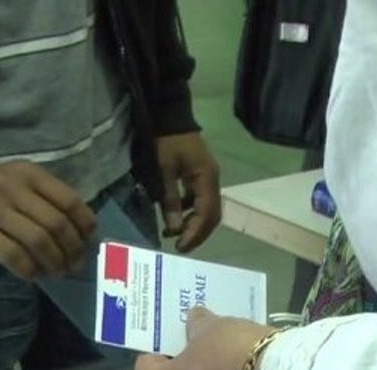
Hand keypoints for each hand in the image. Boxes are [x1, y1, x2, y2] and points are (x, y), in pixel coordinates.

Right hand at [0, 161, 95, 278]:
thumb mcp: (22, 187)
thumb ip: (50, 202)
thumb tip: (84, 236)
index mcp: (29, 173)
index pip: (69, 201)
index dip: (84, 226)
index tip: (88, 243)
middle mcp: (11, 186)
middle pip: (56, 224)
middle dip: (71, 250)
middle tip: (74, 266)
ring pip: (38, 241)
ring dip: (53, 262)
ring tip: (57, 273)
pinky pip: (14, 256)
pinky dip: (30, 270)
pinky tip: (34, 275)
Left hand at [156, 132, 220, 251]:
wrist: (171, 115)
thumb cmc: (166, 141)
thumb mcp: (163, 171)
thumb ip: (169, 200)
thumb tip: (173, 229)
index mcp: (207, 179)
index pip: (206, 214)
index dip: (194, 233)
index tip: (180, 247)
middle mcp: (213, 181)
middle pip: (212, 216)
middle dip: (197, 233)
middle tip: (180, 247)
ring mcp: (209, 178)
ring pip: (208, 210)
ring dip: (194, 224)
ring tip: (174, 235)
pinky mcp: (202, 176)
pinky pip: (200, 200)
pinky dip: (190, 212)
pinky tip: (175, 217)